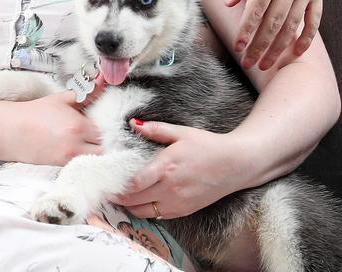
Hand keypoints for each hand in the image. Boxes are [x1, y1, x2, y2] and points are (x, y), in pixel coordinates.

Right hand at [11, 91, 102, 165]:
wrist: (11, 130)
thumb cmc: (35, 113)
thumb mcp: (62, 99)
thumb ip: (86, 93)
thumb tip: (102, 81)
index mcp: (78, 125)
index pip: (107, 132)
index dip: (109, 129)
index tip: (107, 125)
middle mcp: (76, 144)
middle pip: (105, 149)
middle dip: (105, 142)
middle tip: (101, 136)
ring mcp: (69, 158)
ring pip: (95, 159)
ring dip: (96, 152)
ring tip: (90, 143)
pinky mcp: (61, 167)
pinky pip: (82, 165)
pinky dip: (84, 160)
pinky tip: (79, 151)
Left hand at [110, 120, 250, 218]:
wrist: (235, 164)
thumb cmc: (208, 146)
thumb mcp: (181, 133)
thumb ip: (155, 130)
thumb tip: (133, 124)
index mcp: (166, 166)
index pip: (135, 183)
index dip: (118, 186)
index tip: (106, 183)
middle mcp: (170, 187)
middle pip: (135, 199)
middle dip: (118, 197)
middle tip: (106, 192)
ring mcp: (177, 202)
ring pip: (144, 211)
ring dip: (130, 206)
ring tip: (120, 198)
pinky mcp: (184, 210)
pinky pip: (158, 216)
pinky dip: (145, 211)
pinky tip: (140, 202)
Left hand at [226, 0, 323, 69]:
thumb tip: (229, 4)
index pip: (256, 9)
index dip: (247, 30)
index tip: (239, 47)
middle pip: (275, 22)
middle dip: (261, 46)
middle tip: (249, 63)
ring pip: (294, 25)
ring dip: (280, 48)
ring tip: (267, 64)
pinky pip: (314, 19)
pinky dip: (306, 38)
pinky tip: (296, 53)